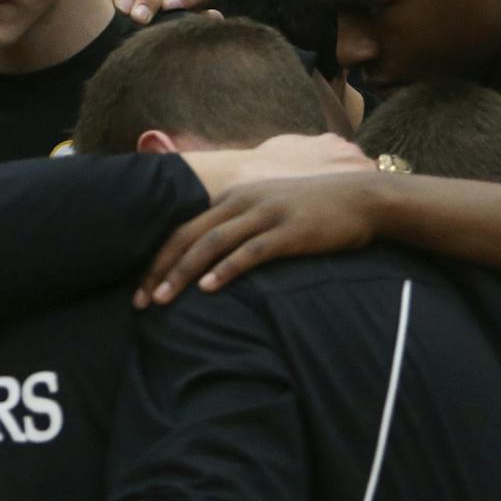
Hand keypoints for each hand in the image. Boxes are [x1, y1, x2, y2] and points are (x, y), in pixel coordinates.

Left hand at [137, 167, 386, 307]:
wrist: (361, 199)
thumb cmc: (312, 209)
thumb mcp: (267, 208)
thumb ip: (239, 223)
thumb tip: (210, 254)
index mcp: (232, 198)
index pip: (182, 229)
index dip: (158, 259)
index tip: (139, 289)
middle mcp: (242, 202)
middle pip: (187, 236)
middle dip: (159, 270)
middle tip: (139, 302)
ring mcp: (265, 214)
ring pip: (212, 243)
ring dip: (183, 273)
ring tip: (162, 299)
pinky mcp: (289, 231)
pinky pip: (251, 252)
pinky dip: (226, 270)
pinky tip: (208, 289)